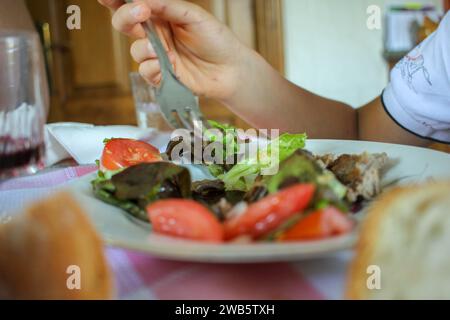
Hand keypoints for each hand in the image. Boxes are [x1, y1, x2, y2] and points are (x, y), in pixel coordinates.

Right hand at [98, 0, 249, 100]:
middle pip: (124, 24)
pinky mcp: (162, 76)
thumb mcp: (193, 15)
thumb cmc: (216, 39)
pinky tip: (170, 66)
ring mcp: (158, 55)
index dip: (116, 1)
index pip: (133, 5)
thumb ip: (166, 5)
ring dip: (146, 48)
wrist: (230, 70)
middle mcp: (156, 34)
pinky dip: (154, 68)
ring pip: (134, 50)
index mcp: (162, 14)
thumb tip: (141, 0)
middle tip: (140, 14)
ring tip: (166, 52)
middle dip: (126, 18)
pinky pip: (144, 71)